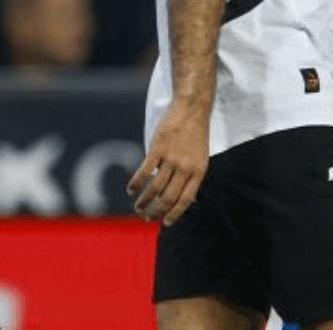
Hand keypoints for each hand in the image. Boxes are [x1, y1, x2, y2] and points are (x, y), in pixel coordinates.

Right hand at [127, 101, 209, 225]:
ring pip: (155, 187)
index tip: (165, 223)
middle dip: (156, 211)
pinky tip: (131, 189)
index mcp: (199, 172)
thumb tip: (186, 201)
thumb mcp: (201, 158)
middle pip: (168, 197)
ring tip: (138, 205)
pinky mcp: (158, 148)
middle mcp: (186, 167)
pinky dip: (136, 183)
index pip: (185, 200)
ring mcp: (171, 158)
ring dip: (144, 200)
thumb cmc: (196, 135)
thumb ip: (192, 178)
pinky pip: (144, 171)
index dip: (174, 214)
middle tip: (146, 216)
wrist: (192, 110)